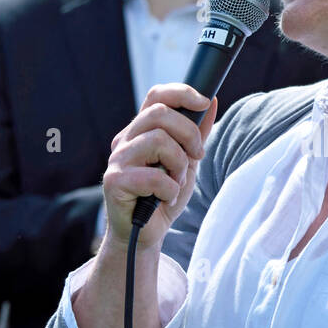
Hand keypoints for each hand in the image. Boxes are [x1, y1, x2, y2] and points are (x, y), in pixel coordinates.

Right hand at [101, 84, 217, 251]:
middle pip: (160, 113)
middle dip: (189, 134)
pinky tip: (164, 198)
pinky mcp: (114, 181)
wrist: (144, 234)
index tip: (204, 101)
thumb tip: (212, 101)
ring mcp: (117, 159)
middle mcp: (126, 139)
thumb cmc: (163, 196)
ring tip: (176, 182)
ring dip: (178, 165)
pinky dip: (168, 189)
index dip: (181, 92)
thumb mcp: (188, 162)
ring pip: (158, 140)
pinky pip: (153, 176)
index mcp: (141, 131)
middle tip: (196, 157)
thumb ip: (197, 134)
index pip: (156, 95)